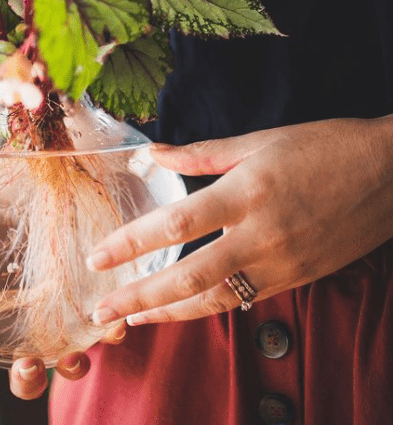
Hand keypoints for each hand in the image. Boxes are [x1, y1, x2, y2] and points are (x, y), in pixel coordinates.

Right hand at [0, 286, 126, 397]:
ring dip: (69, 368)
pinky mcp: (90, 296)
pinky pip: (103, 329)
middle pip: (22, 375)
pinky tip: (109, 325)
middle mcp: (24, 324)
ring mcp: (59, 315)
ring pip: (65, 363)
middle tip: (26, 365)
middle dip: (24, 379)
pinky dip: (107, 334)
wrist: (43, 174)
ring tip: (73, 357)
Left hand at [88, 115, 392, 325]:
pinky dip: (208, 308)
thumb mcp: (259, 141)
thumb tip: (153, 153)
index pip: (175, 223)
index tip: (97, 258)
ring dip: (169, 314)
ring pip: (216, 299)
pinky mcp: (297, 277)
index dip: (130, 244)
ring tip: (132, 320)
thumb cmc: (322, 147)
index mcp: (247, 192)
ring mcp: (281, 262)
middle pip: (188, 275)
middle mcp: (261, 233)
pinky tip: (182, 310)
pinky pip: (245, 299)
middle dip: (139, 297)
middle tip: (100, 311)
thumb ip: (200, 154)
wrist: (389, 172)